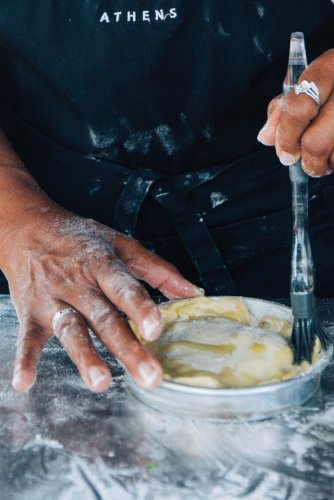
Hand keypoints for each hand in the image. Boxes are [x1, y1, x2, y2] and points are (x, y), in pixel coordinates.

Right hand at [2, 206, 202, 392]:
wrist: (30, 230)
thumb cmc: (82, 240)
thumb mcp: (121, 245)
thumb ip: (158, 269)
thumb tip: (195, 292)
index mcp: (102, 264)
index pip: (124, 288)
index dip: (140, 309)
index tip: (156, 331)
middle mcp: (78, 283)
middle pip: (104, 319)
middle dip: (127, 348)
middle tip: (149, 376)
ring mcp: (52, 300)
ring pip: (71, 330)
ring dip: (85, 357)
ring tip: (100, 382)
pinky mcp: (31, 313)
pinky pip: (26, 338)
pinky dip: (25, 360)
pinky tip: (25, 382)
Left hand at [257, 49, 333, 176]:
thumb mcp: (310, 84)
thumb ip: (284, 108)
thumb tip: (266, 137)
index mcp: (330, 66)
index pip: (300, 106)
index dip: (287, 136)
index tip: (284, 154)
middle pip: (316, 141)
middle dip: (307, 160)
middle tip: (306, 164)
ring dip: (326, 166)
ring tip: (326, 160)